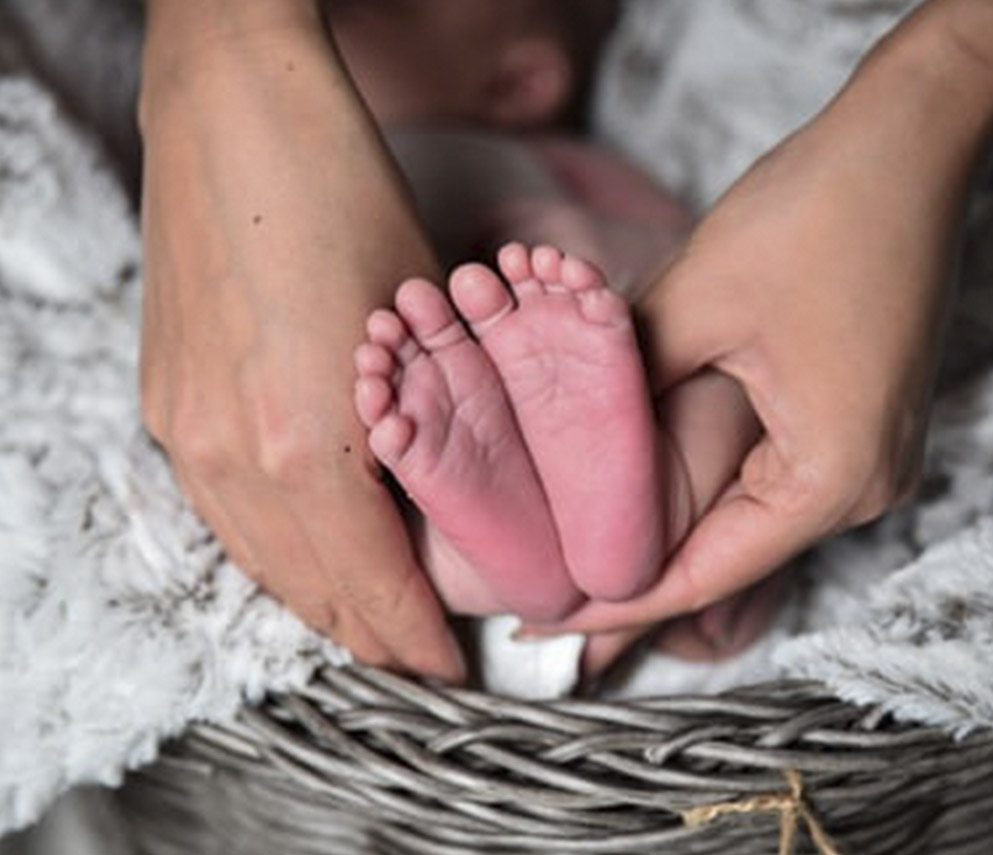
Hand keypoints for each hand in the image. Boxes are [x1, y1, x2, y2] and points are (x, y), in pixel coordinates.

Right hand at [138, 2, 463, 678]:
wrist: (234, 114)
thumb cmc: (343, 195)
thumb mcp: (416, 318)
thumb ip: (423, 418)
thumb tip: (443, 488)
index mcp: (307, 440)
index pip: (371, 580)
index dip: (413, 634)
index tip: (447, 669)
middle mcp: (231, 453)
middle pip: (307, 587)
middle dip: (368, 635)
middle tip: (416, 663)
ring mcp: (184, 428)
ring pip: (257, 557)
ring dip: (317, 601)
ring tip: (367, 626)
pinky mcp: (164, 400)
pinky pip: (222, 510)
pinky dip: (272, 549)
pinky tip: (305, 555)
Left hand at [551, 14, 990, 634]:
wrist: (911, 142)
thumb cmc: (817, 214)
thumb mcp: (695, 304)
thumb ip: (626, 386)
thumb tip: (563, 437)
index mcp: (831, 478)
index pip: (702, 576)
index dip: (617, 605)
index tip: (546, 626)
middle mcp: (863, 485)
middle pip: (727, 556)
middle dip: (635, 573)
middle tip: (546, 595)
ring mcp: (869, 452)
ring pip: (747, 517)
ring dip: (670, 526)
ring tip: (582, 546)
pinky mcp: (859, 417)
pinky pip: (772, 475)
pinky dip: (707, 485)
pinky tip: (647, 487)